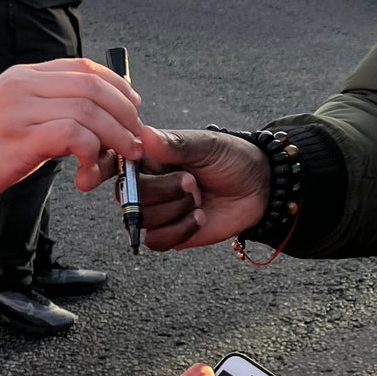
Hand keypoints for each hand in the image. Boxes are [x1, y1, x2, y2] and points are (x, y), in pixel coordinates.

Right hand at [0, 59, 144, 206]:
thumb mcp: (14, 117)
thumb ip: (49, 112)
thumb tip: (95, 126)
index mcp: (24, 76)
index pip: (84, 67)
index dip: (118, 87)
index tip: (133, 110)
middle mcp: (23, 86)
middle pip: (94, 87)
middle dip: (126, 115)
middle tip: (136, 141)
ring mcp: (19, 111)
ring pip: (88, 110)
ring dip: (116, 137)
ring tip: (123, 159)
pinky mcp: (17, 140)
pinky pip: (71, 135)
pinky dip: (91, 154)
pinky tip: (86, 175)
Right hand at [127, 128, 271, 250]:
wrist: (259, 188)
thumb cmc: (231, 159)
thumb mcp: (206, 146)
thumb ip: (174, 144)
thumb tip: (144, 134)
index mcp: (150, 158)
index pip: (119, 166)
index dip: (117, 172)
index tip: (124, 175)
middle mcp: (148, 184)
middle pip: (130, 197)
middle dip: (164, 191)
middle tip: (193, 182)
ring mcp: (158, 210)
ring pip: (143, 220)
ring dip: (176, 211)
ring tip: (199, 199)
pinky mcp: (170, 233)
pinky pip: (156, 241)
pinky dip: (179, 231)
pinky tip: (199, 217)